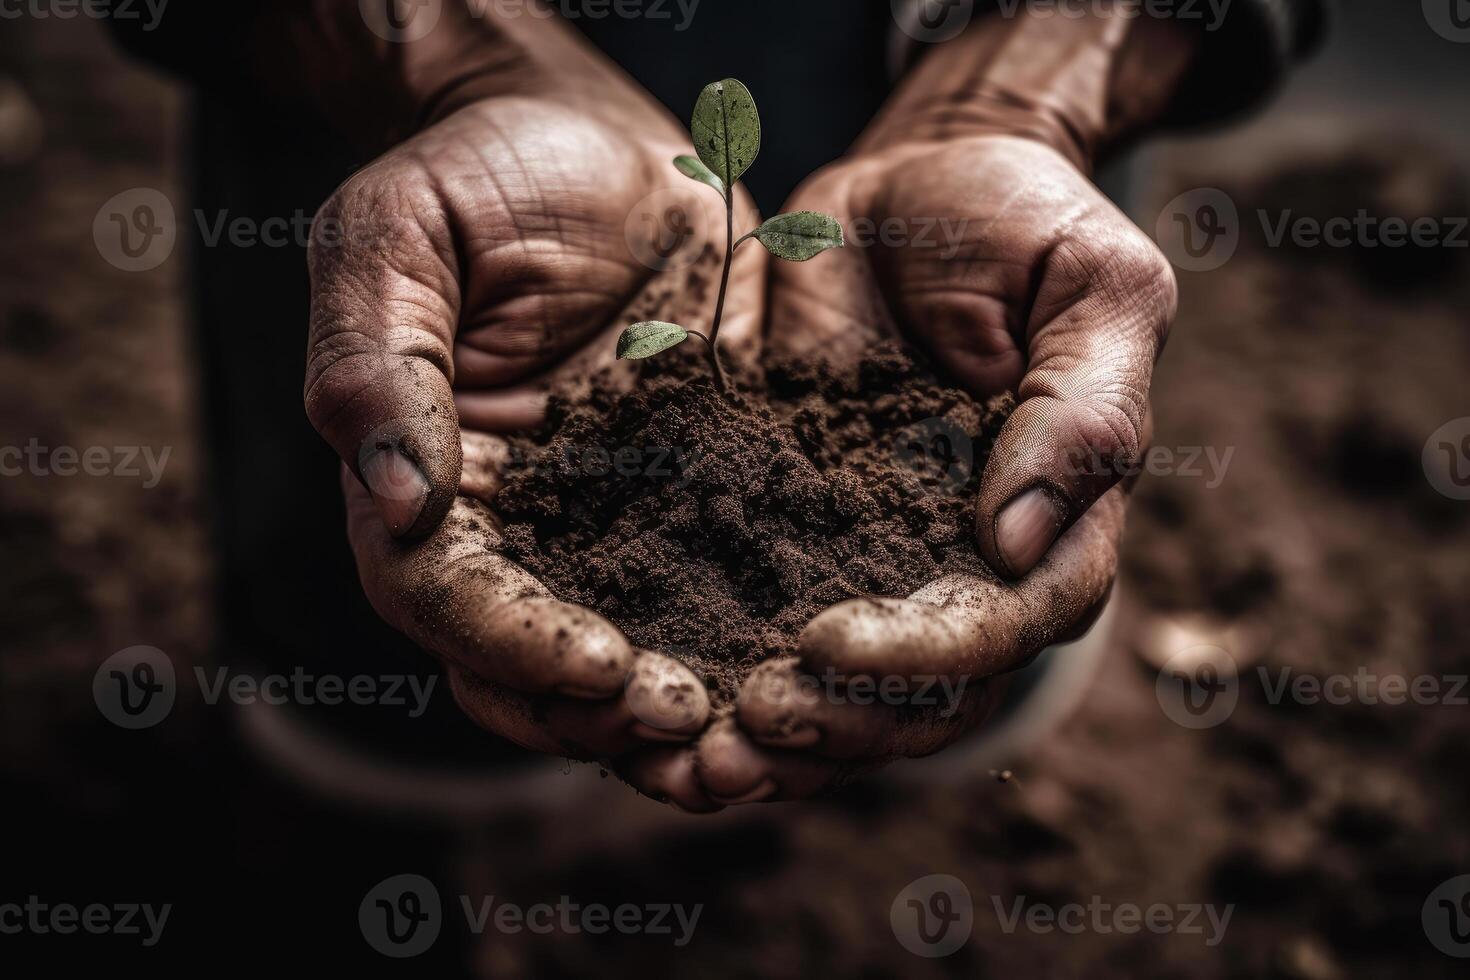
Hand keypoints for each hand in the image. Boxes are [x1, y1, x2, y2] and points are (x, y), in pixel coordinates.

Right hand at [303, 16, 764, 772]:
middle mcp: (511, 526)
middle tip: (689, 723)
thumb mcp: (400, 233)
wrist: (611, 147)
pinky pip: (713, 599)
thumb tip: (400, 503)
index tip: (598, 661)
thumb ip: (379, 360)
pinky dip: (747, 652)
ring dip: (673, 717)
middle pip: (523, 664)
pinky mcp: (696, 507)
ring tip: (751, 746)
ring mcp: (605, 527)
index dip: (510, 642)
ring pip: (618, 660)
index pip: (442, 596)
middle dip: (597, 713)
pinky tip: (807, 677)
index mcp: (426, 476)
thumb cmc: (487, 169)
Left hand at [676, 9, 1192, 803]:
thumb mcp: (1094, 285)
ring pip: (837, 691)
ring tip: (687, 757)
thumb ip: (1083, 407)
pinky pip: (753, 625)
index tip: (829, 642)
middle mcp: (961, 565)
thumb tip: (1017, 543)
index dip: (923, 655)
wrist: (915, 189)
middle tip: (745, 726)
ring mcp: (872, 558)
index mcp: (1050, 523)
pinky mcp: (787, 531)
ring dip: (768, 736)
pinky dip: (707, 675)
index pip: (1005, 627)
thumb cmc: (1023, 220)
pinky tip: (641, 702)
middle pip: (919, 695)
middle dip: (834, 723)